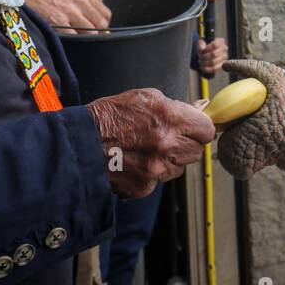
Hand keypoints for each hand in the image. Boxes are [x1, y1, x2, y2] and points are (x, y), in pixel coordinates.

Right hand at [14, 0, 111, 32]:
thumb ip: (84, 6)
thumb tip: (97, 24)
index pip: (106, 15)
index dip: (103, 25)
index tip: (98, 31)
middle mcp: (80, 2)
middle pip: (101, 25)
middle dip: (97, 34)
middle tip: (88, 38)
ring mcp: (70, 12)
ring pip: (90, 33)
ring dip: (86, 39)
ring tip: (78, 40)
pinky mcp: (59, 21)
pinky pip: (75, 37)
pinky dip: (74, 41)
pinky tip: (68, 40)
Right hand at [86, 88, 215, 198]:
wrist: (77, 144)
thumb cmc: (109, 117)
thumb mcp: (143, 98)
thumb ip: (177, 104)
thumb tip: (202, 106)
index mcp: (169, 117)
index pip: (207, 129)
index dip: (200, 128)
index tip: (193, 128)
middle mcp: (166, 144)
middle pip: (197, 151)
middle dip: (187, 145)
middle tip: (167, 139)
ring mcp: (156, 168)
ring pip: (180, 168)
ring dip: (170, 161)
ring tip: (146, 150)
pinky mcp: (144, 186)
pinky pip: (160, 181)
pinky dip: (152, 174)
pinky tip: (135, 163)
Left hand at [196, 36, 228, 73]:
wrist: (206, 53)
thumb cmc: (204, 47)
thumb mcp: (201, 43)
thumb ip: (200, 44)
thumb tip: (202, 49)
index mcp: (221, 41)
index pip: (215, 45)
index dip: (207, 48)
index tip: (202, 50)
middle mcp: (224, 49)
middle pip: (214, 54)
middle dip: (204, 56)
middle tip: (199, 56)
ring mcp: (224, 58)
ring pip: (213, 62)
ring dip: (204, 62)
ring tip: (200, 61)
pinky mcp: (222, 65)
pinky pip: (214, 69)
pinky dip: (207, 69)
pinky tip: (202, 67)